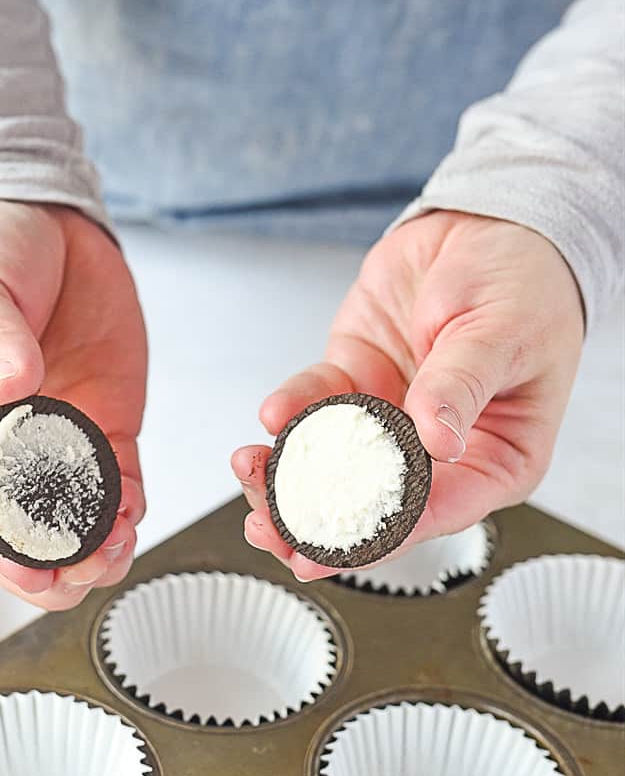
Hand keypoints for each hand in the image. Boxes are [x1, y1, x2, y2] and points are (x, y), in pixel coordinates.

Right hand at [0, 200, 146, 608]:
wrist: (43, 219)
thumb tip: (11, 389)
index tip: (29, 561)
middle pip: (15, 529)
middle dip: (49, 559)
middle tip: (81, 565)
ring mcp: (51, 443)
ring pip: (69, 522)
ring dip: (93, 546)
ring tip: (115, 546)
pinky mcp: (99, 430)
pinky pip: (116, 487)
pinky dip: (127, 510)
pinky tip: (133, 515)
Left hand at [232, 211, 583, 579]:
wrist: (489, 222)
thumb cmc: (524, 283)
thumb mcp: (501, 333)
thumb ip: (461, 386)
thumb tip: (437, 441)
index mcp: (497, 458)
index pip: (436, 513)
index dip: (380, 538)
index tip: (326, 553)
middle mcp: (441, 451)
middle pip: (373, 502)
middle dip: (315, 518)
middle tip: (268, 528)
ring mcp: (393, 419)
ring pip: (334, 462)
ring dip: (287, 471)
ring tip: (250, 470)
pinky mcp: (358, 381)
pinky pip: (316, 405)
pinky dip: (290, 410)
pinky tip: (271, 413)